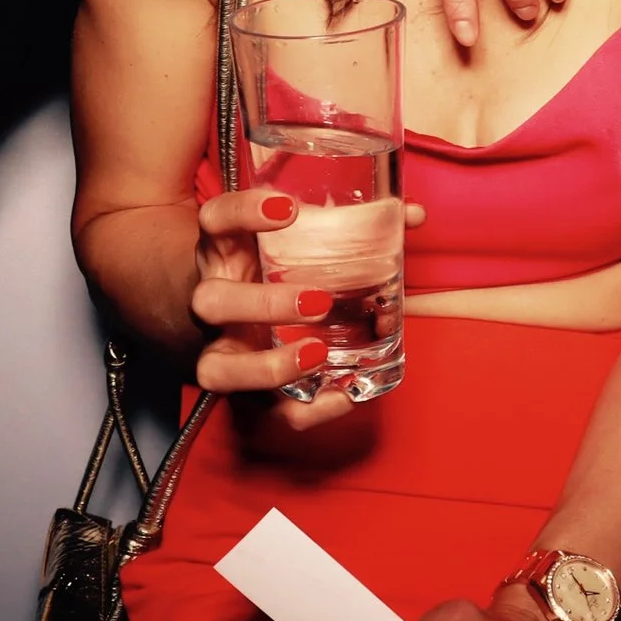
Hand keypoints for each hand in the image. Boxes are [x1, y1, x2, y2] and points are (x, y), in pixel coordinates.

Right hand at [190, 188, 355, 429]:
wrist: (239, 316)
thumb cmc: (277, 267)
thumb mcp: (300, 237)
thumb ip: (353, 223)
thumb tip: (411, 214)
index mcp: (226, 251)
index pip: (216, 219)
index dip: (244, 212)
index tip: (289, 209)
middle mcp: (215, 299)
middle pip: (209, 302)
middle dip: (262, 305)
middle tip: (319, 301)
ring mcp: (222, 348)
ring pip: (216, 369)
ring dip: (268, 367)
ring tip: (317, 355)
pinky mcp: (247, 389)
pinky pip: (263, 410)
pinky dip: (305, 410)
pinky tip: (343, 395)